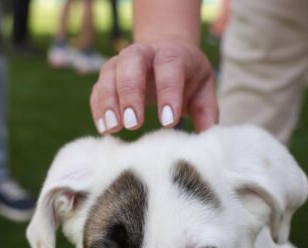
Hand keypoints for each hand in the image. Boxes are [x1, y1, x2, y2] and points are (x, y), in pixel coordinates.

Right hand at [89, 41, 217, 133]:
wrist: (166, 55)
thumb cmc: (187, 77)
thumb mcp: (203, 89)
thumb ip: (206, 111)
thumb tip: (210, 135)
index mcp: (172, 54)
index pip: (169, 66)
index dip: (168, 93)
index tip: (169, 122)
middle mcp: (145, 53)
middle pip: (132, 62)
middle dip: (131, 93)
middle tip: (133, 124)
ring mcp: (122, 62)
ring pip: (109, 73)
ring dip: (109, 101)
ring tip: (114, 128)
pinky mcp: (108, 76)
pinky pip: (98, 88)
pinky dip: (98, 108)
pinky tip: (104, 129)